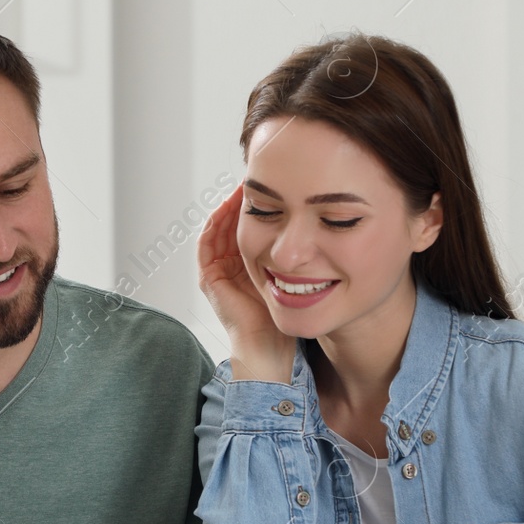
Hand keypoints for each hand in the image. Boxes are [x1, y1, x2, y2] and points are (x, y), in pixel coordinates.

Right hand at [197, 188, 292, 380]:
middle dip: (243, 201)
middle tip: (254, 177)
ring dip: (229, 207)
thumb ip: (300, 252)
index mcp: (250, 266)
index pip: (250, 226)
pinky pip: (207, 243)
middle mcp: (231, 267)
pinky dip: (216, 222)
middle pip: (232, 224)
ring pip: (219, 229)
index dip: (260, 204)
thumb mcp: (297, 273)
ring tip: (242, 186)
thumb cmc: (288, 315)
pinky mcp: (210, 279)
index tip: (273, 184)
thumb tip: (316, 220)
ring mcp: (218, 273)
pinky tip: (229, 206)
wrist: (271, 345)